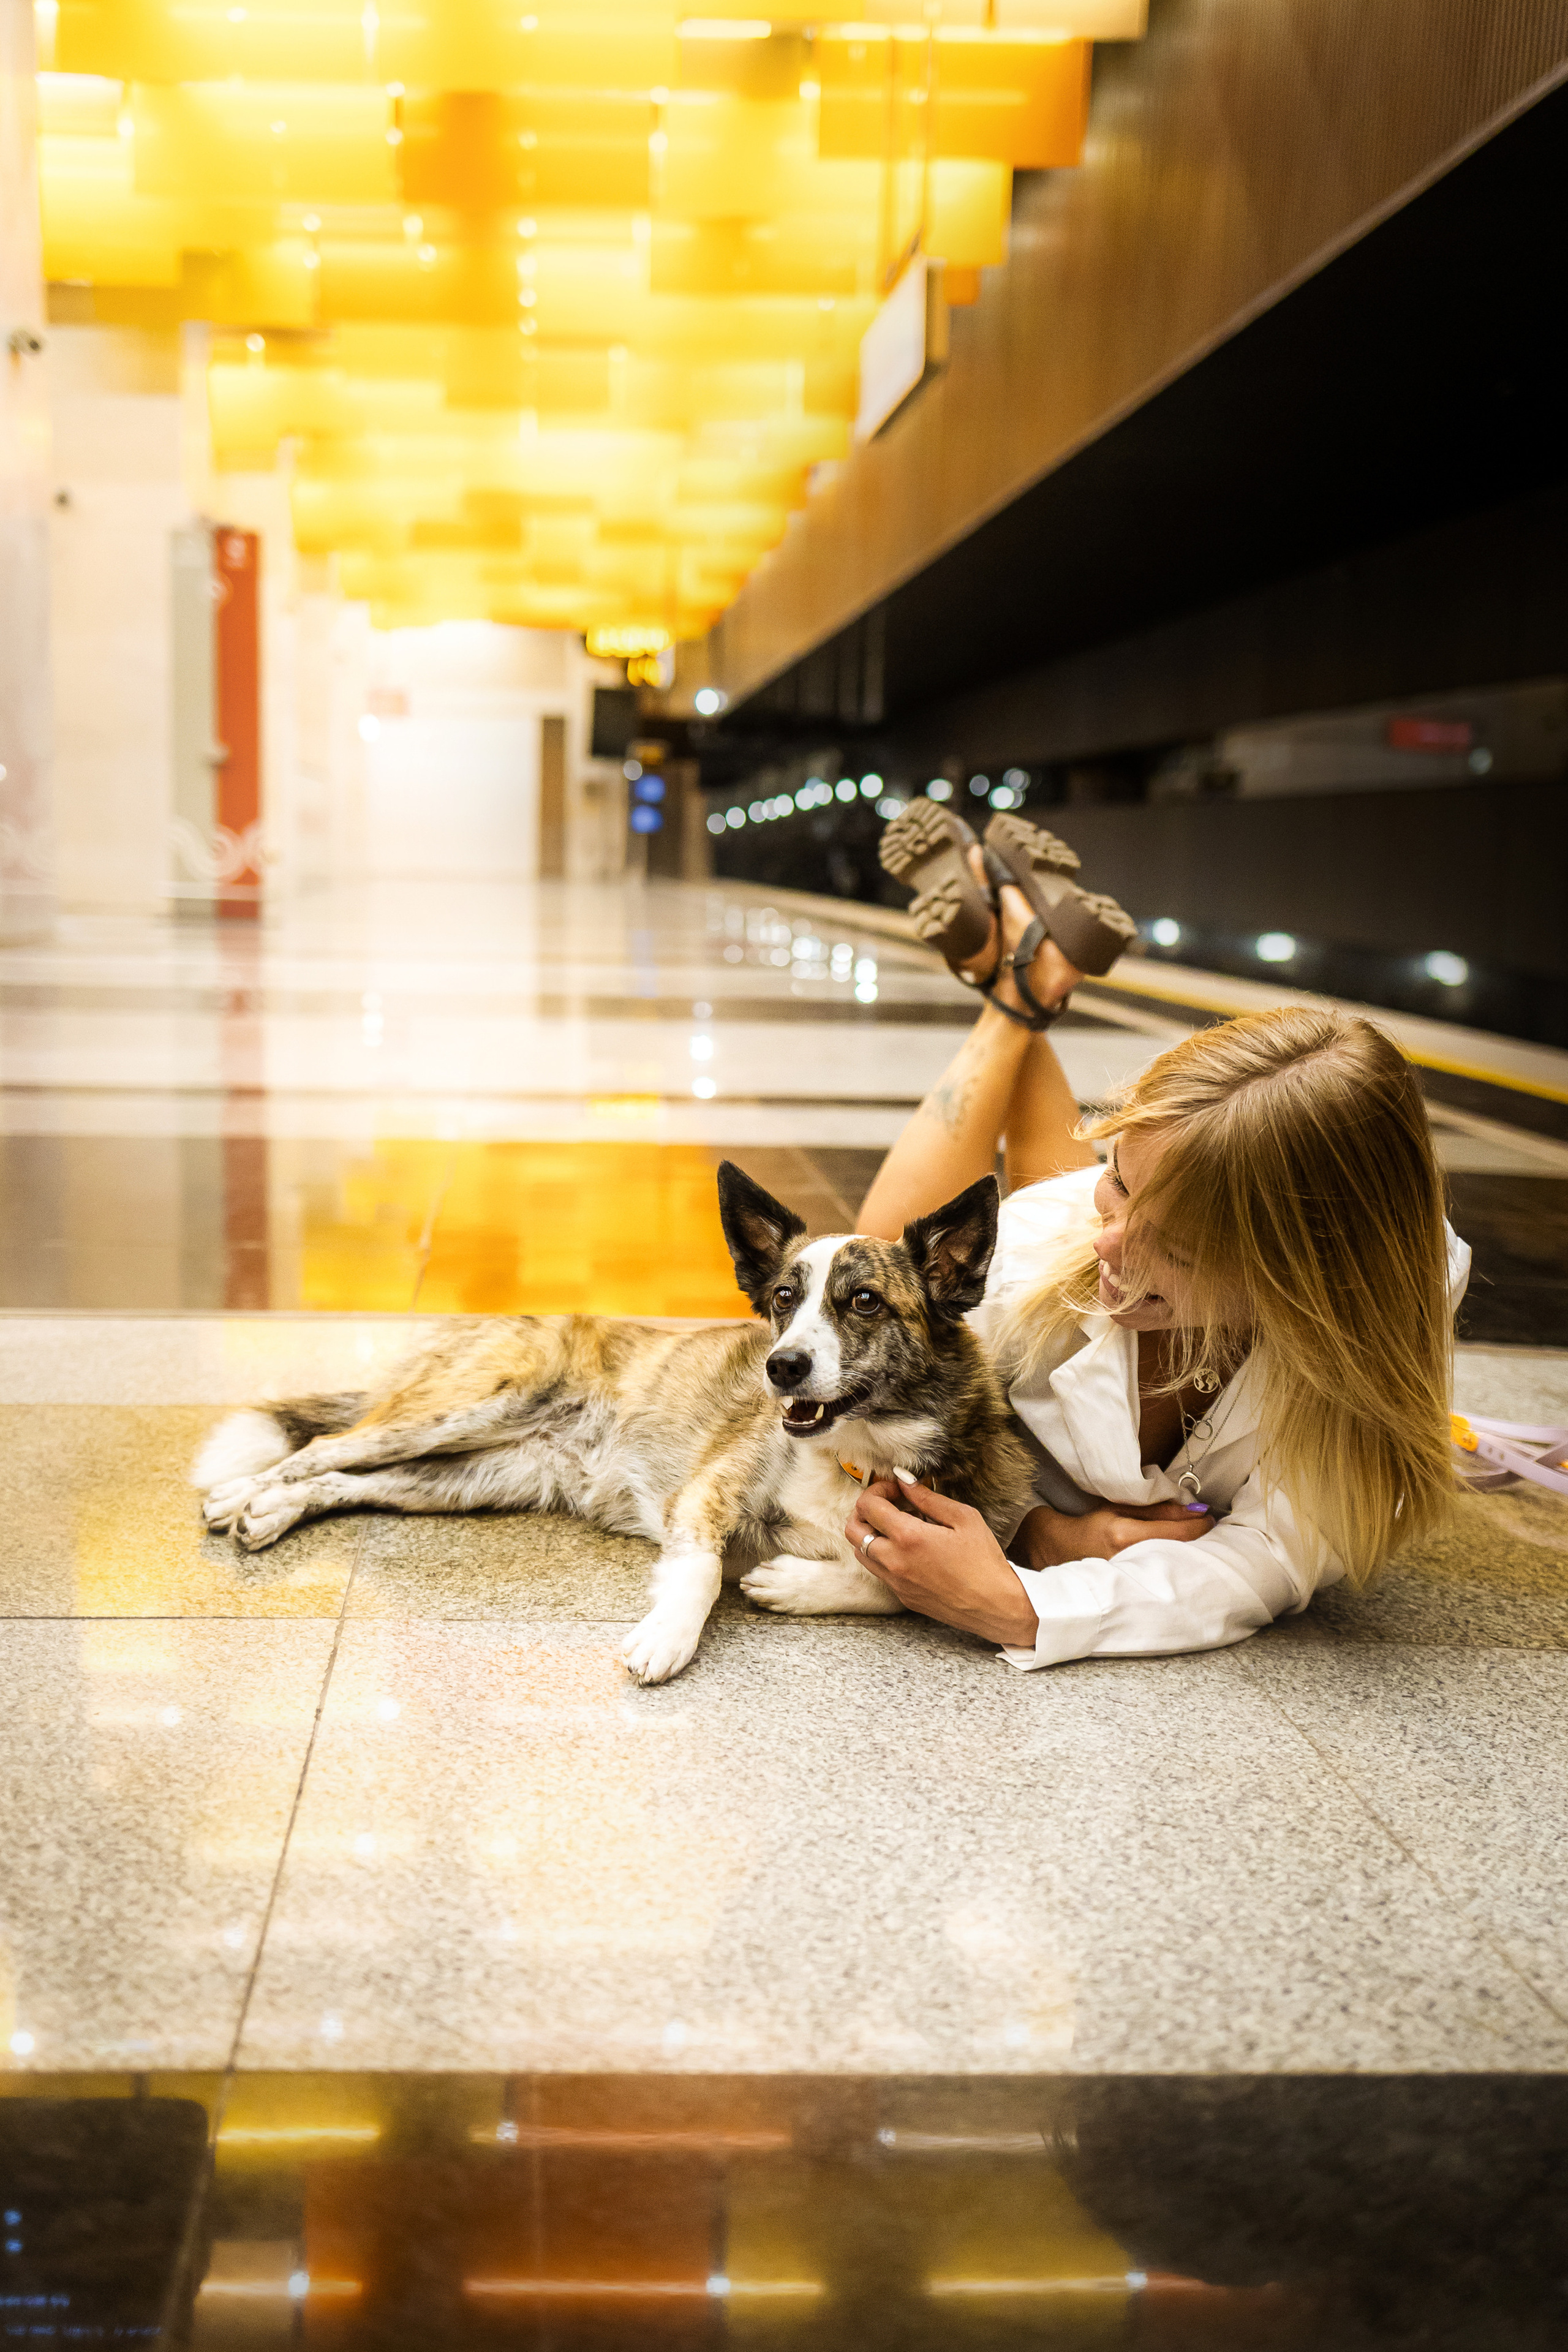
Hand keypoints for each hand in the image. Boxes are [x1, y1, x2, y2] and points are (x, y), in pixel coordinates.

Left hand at [844, 1474, 1038, 1646]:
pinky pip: (878, 1571)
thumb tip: (904, 1480)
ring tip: (898, 1525)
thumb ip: (928, 1497)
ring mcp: (895, 1582)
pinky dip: (882, 1554)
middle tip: (888, 1503)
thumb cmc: (984, 1560)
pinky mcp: (902, 1597)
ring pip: (860, 1552)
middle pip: (852, 1529)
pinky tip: (908, 1548)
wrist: (996, 1605)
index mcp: (908, 1537)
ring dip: (870, 1533)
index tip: (896, 1489)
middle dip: (864, 1510)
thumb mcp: (963, 1518)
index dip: (878, 1490)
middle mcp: (894, 1561)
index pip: (869, 1506)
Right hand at [1019, 1498, 1213, 1568]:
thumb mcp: (1118, 1507)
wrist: (1057, 1550)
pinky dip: (1172, 1566)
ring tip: (1194, 1545)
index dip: (1199, 1524)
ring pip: (1172, 1566)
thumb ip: (1155, 1509)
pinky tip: (1176, 1562)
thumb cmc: (1088, 1525)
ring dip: (1187, 1554)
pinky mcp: (1129, 1589)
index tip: (1208, 1517)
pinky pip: (1160, 1577)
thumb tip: (1192, 1508)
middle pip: (1179, 1552)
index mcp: (1123, 1534)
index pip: (1176, 1531)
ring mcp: (1128, 1578)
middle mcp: (1127, 1559)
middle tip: (1207, 1531)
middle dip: (1198, 1541)